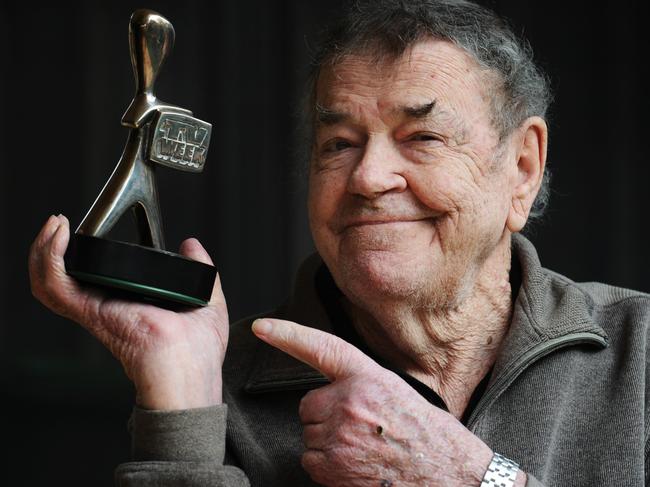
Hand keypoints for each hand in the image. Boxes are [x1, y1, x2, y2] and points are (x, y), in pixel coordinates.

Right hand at [29, 214, 228, 409]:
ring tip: (55, 224)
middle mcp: (106, 307)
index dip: (82, 257)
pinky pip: (58, 286)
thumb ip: (200, 270)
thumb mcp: (207, 300)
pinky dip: (51, 260)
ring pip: (51, 281)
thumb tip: (192, 246)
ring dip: (45, 251)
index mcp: (129, 305)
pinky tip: (58, 238)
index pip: (92, 280)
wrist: (190, 370)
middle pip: (64, 278)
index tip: (83, 231)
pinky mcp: (92, 312)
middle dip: (52, 249)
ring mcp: (96, 310)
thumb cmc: (199, 353)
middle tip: (60, 224)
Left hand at [252, 318, 505, 486]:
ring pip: (309, 435)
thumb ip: (361, 384)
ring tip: (363, 450)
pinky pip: (310, 461)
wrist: (449, 474)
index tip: (262, 327)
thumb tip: (333, 391)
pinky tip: (356, 467)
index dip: (288, 334)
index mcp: (367, 377)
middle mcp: (349, 401)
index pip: (322, 348)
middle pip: (308, 404)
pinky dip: (327, 467)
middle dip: (324, 417)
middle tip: (359, 430)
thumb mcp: (396, 392)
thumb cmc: (427, 435)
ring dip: (327, 443)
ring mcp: (338, 434)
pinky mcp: (332, 466)